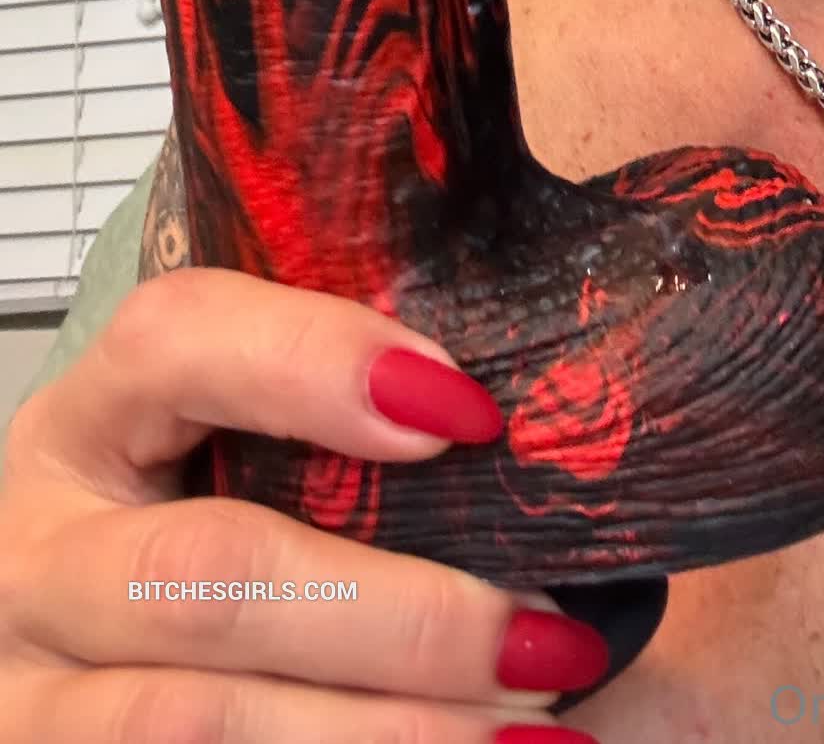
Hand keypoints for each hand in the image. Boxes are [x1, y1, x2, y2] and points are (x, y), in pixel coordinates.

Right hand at [0, 267, 606, 740]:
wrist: (103, 646)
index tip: (467, 412)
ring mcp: (32, 689)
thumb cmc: (210, 521)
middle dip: (400, 614)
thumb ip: (349, 424)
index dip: (318, 360)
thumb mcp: (230, 452)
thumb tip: (553, 421)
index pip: (179, 338)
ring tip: (533, 728)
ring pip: (197, 721)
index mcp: (94, 415)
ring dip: (386, 731)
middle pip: (208, 570)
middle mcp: (39, 549)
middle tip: (547, 635)